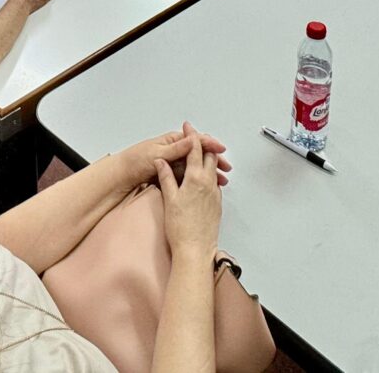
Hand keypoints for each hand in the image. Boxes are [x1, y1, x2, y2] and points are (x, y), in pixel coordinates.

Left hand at [122, 122, 230, 188]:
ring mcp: (174, 162)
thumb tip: (193, 140)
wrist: (121, 177)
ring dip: (209, 171)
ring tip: (221, 179)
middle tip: (226, 167)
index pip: (196, 140)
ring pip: (197, 166)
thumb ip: (176, 148)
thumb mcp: (157, 154)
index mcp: (172, 141)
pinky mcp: (171, 174)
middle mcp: (174, 150)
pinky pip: (190, 175)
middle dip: (214, 159)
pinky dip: (200, 179)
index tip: (221, 150)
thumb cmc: (135, 162)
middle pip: (200, 153)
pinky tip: (207, 185)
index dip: (210, 144)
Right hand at [156, 125, 222, 259]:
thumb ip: (166, 177)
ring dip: (206, 159)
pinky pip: (214, 182)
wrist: (195, 250)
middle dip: (202, 145)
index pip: (195, 150)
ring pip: (212, 169)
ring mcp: (214, 193)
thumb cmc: (180, 228)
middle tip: (193, 138)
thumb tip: (161, 161)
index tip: (188, 127)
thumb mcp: (169, 199)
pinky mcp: (217, 203)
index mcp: (195, 179)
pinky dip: (208, 174)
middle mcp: (208, 183)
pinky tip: (200, 179)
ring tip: (197, 156)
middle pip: (208, 156)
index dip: (191, 136)